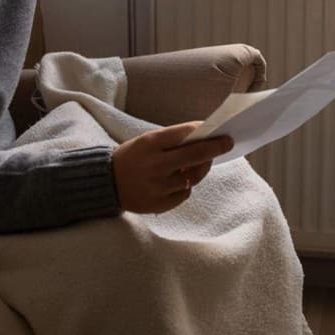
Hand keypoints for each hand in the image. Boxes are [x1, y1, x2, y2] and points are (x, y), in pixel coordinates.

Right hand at [112, 122, 231, 213]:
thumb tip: (204, 138)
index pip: (184, 134)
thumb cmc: (132, 157)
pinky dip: (186, 186)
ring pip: (192, 177)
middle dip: (215, 148)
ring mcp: (157, 186)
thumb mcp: (146, 141)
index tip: (219, 131)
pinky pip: (184, 193)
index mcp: (149, 144)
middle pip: (194, 155)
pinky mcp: (158, 204)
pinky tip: (179, 180)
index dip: (204, 132)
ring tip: (202, 163)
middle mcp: (154, 165)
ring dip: (201, 169)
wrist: (106, 183)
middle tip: (228, 143)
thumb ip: (171, 140)